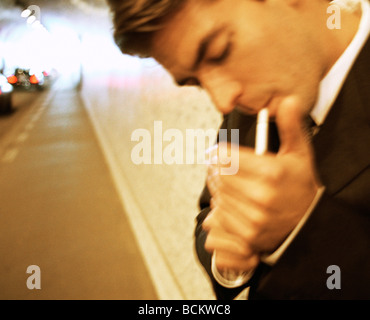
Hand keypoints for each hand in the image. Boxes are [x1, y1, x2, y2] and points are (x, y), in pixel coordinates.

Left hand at [203, 97, 321, 271]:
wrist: (307, 222)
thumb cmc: (299, 183)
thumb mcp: (299, 153)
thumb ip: (290, 127)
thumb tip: (288, 101)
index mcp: (271, 172)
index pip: (226, 157)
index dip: (218, 153)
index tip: (217, 153)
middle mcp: (261, 196)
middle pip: (219, 176)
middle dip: (216, 169)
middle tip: (218, 167)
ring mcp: (254, 218)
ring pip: (218, 196)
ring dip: (218, 188)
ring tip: (226, 183)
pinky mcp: (248, 235)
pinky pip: (220, 217)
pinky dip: (220, 207)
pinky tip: (230, 201)